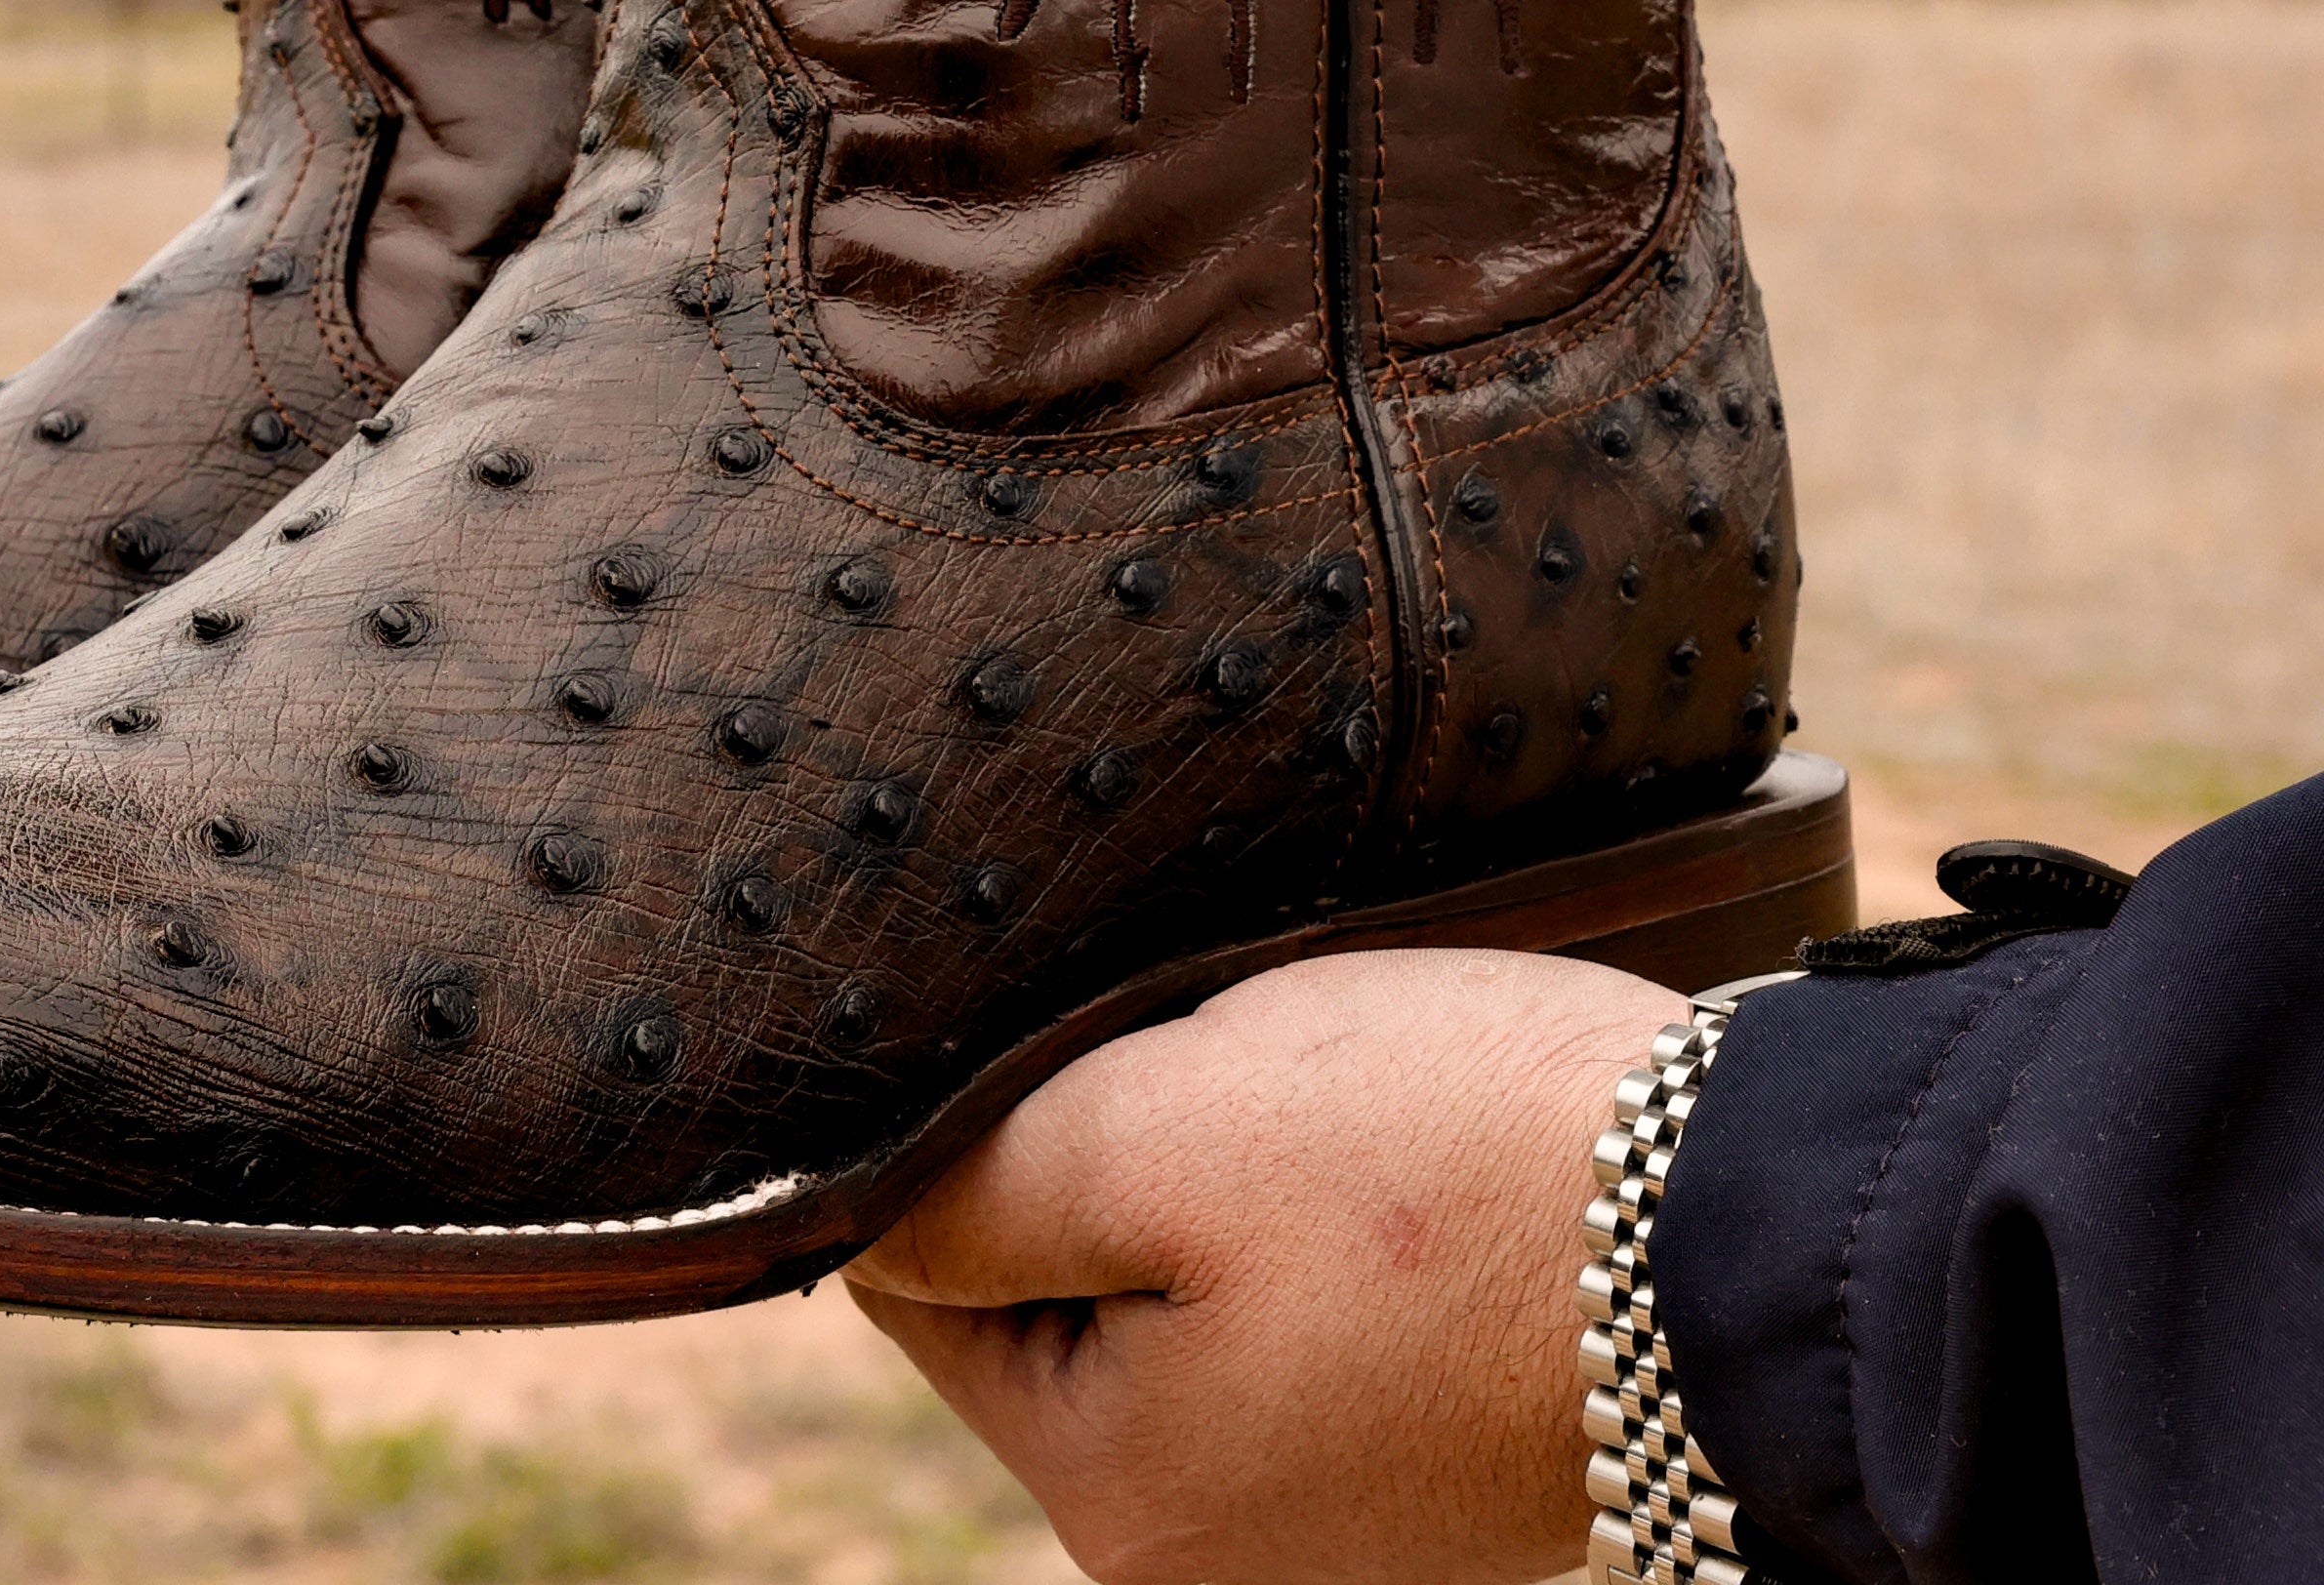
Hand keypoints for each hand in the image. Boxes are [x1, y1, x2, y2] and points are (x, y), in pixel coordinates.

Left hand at [846, 948, 1669, 1584]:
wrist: (1743, 1214)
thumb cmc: (1442, 1156)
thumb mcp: (1150, 1127)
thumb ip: (971, 1192)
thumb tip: (850, 1223)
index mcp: (1121, 1503)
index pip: (923, 1287)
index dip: (975, 1137)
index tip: (1080, 1058)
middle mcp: (1213, 1556)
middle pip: (1054, 1289)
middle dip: (1104, 1155)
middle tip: (1219, 1075)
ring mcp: (1330, 1519)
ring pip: (1177, 1286)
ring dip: (1214, 1179)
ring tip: (1319, 1118)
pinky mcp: (1423, 1458)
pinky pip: (1294, 1312)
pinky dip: (1315, 1221)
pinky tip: (1383, 1165)